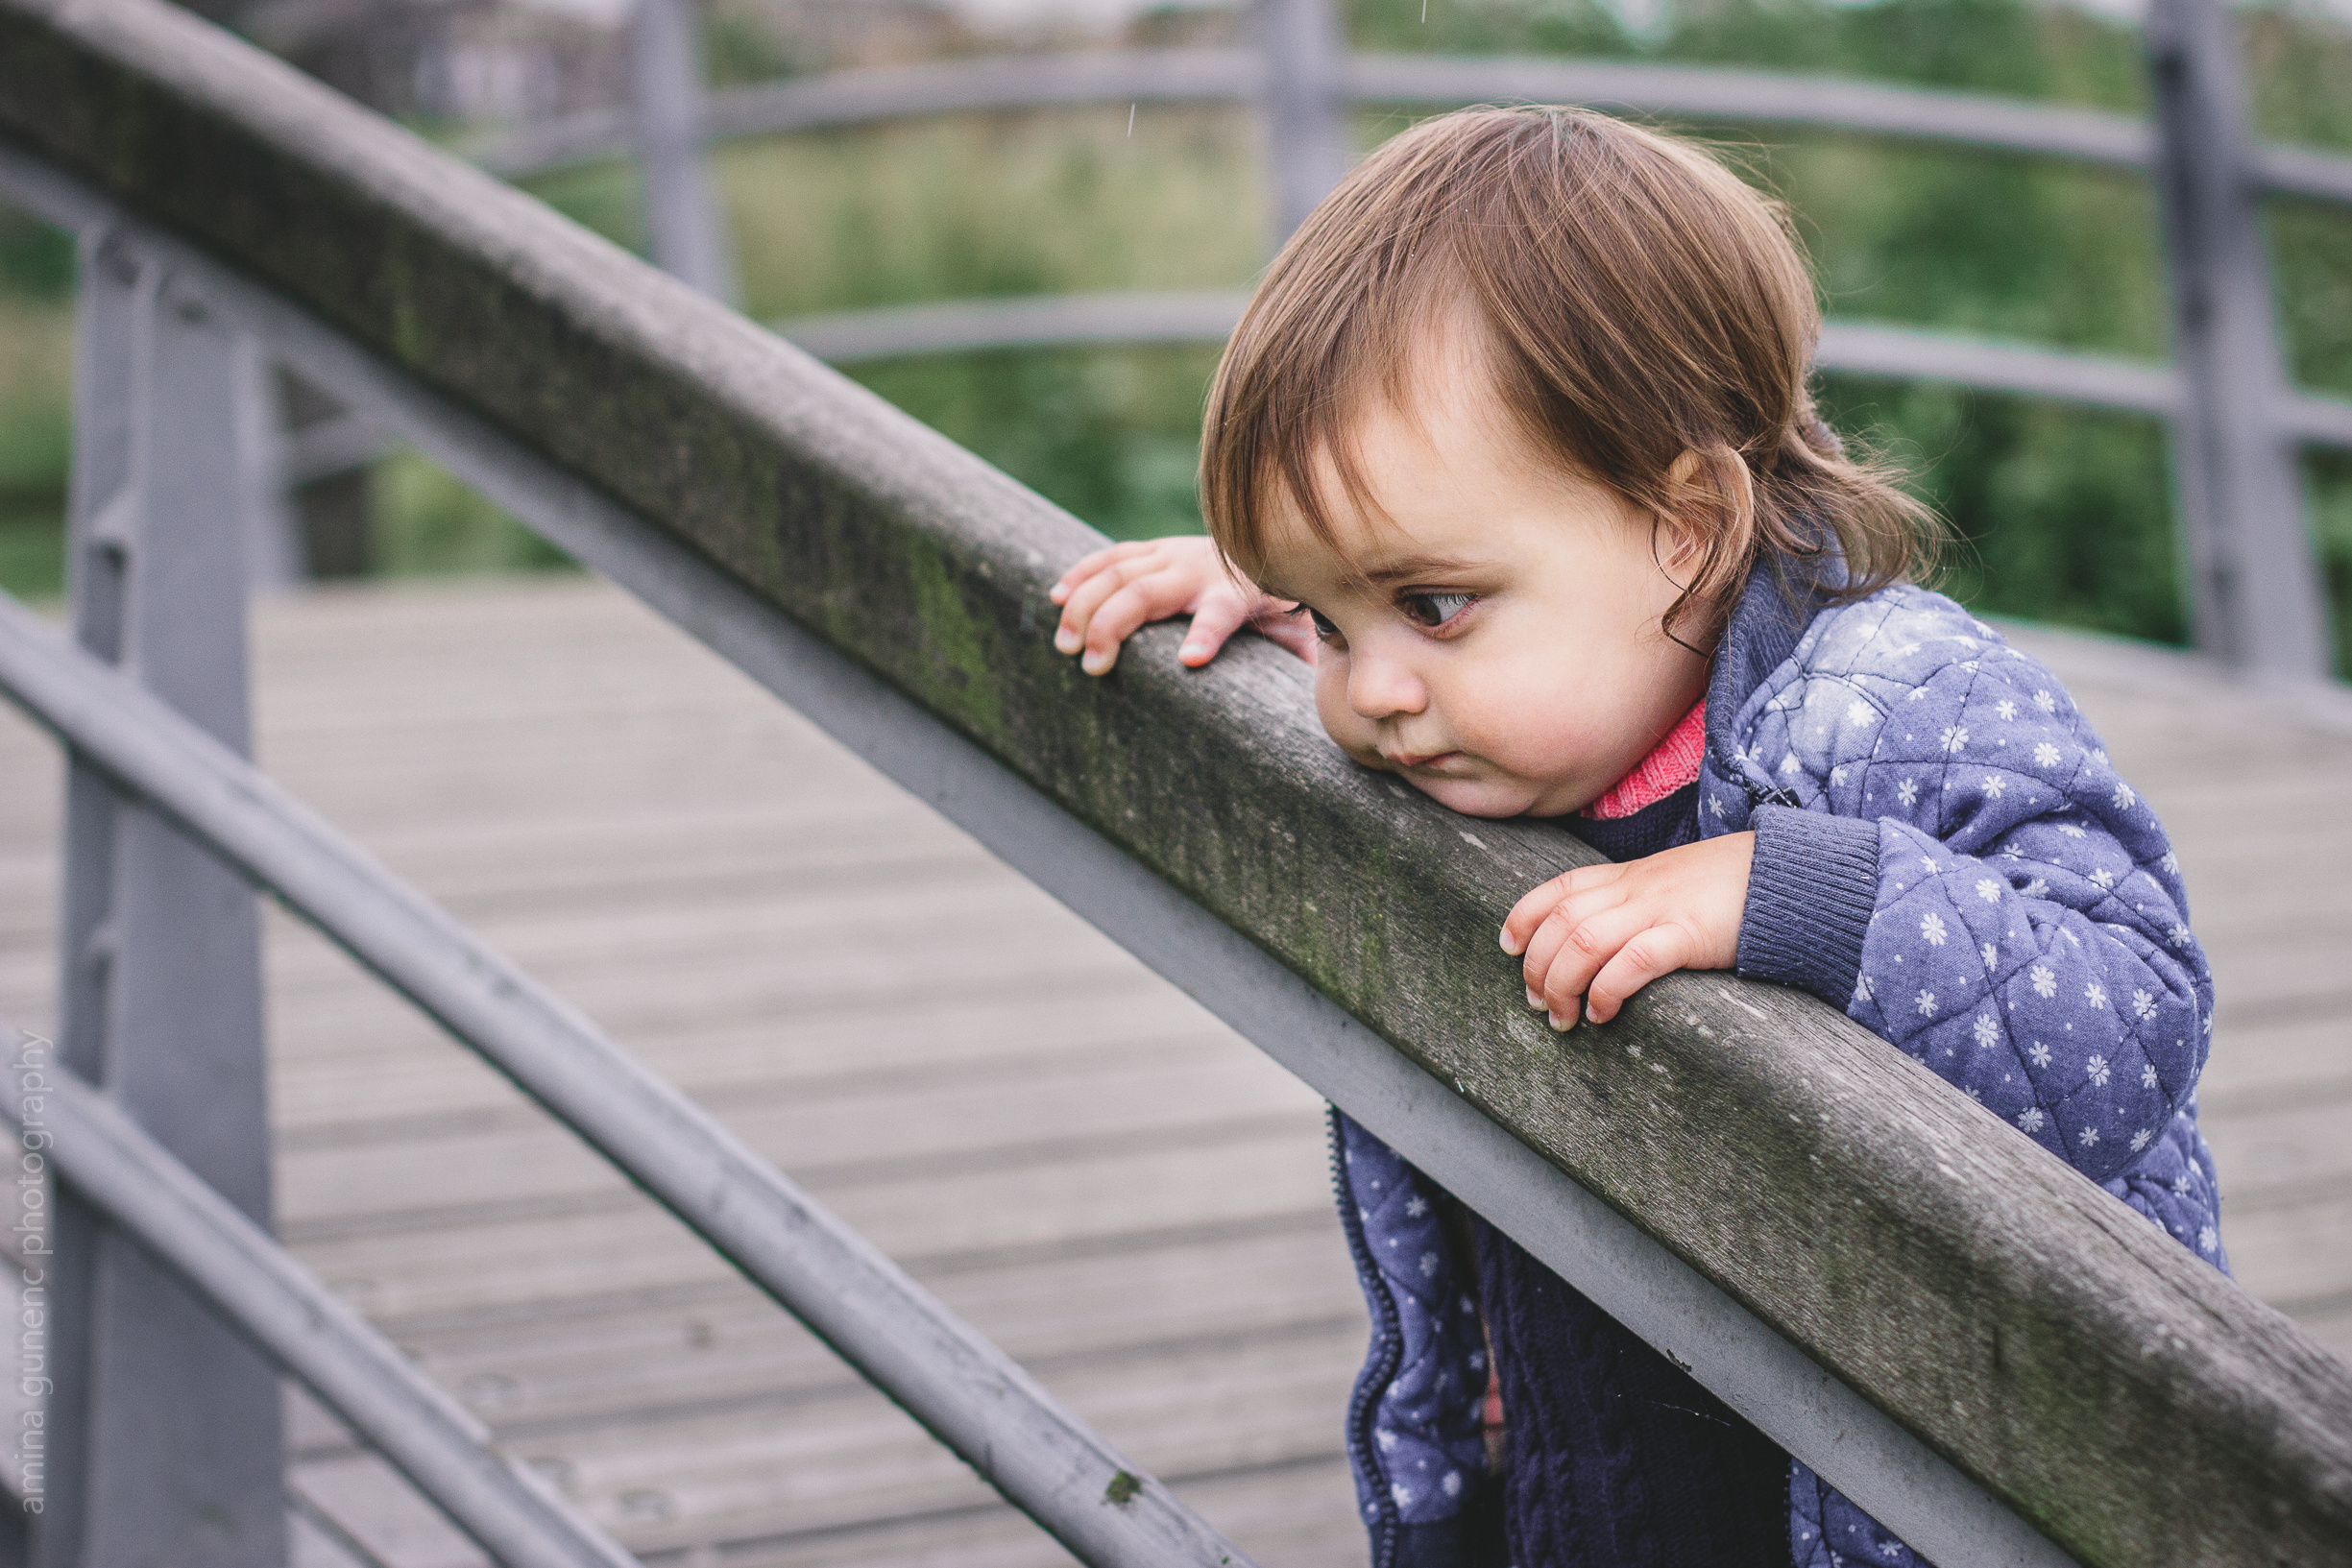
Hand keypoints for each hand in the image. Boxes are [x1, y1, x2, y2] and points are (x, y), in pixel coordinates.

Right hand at [1049, 536, 1315, 675]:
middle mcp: (1203, 571)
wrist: (1279, 549)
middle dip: (1116, 627)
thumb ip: (1302, 663)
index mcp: (1242, 596)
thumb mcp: (1303, 638)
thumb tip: (1341, 709)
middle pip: (1151, 594)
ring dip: (1087, 607)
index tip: (1191, 661)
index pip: (1223, 614)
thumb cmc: (1286, 614)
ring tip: (1066, 645)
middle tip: (1093, 667)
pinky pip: (1111, 559)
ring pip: (1121, 574)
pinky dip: (1081, 576)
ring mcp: (1176, 556)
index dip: (1206, 635)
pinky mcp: (1157, 550)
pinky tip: (1055, 600)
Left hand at [1500, 833, 1755, 1028]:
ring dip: (1562, 984)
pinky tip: (1603, 1014)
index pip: (1559, 888)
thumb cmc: (1733, 887)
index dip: (1524, 916)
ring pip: (1584, 940)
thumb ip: (1639, 903)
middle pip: (1561, 921)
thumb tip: (1606, 940)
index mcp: (1629, 875)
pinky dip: (1608, 990)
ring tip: (1562, 1019)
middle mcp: (1636, 888)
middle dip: (1536, 965)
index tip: (1507, 947)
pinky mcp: (1690, 933)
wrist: (1790, 875)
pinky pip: (1633, 960)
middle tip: (1536, 1003)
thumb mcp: (1674, 885)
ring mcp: (1661, 908)